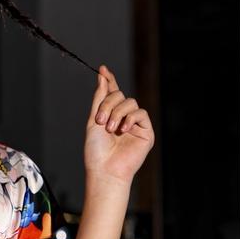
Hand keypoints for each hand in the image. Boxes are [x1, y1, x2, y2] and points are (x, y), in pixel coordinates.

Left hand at [85, 64, 154, 183]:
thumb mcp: (93, 120)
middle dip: (108, 105)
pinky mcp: (146, 132)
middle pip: (120, 96)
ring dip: (117, 113)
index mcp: (109, 115)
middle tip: (100, 121)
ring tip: (110, 129)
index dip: (109, 81)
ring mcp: (135, 124)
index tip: (102, 69)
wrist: (105, 169)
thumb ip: (99, 98)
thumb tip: (102, 76)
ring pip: (130, 102)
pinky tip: (123, 129)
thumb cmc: (96, 150)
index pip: (112, 94)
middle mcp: (123, 118)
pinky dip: (130, 118)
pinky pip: (141, 113)